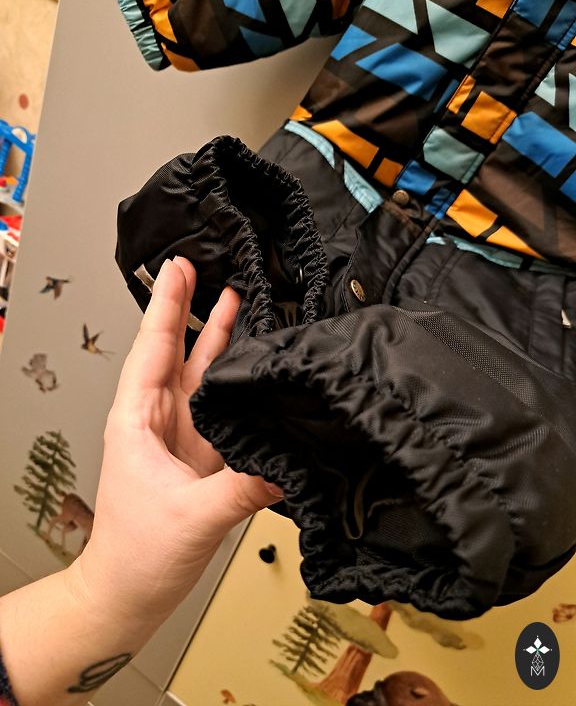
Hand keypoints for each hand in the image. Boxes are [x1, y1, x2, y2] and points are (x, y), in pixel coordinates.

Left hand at [70, 257, 282, 623]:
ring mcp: (181, 438)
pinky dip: (236, 383)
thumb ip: (244, 486)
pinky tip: (252, 368)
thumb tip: (286, 463)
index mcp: (138, 422)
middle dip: (190, 309)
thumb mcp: (193, 516)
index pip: (153, 349)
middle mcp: (157, 422)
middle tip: (205, 268)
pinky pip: (221, 408)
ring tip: (237, 301)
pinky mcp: (201, 457)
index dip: (166, 306)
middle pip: (176, 352)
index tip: (178, 269)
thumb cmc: (136, 555)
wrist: (128, 594)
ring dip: (217, 340)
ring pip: (201, 376)